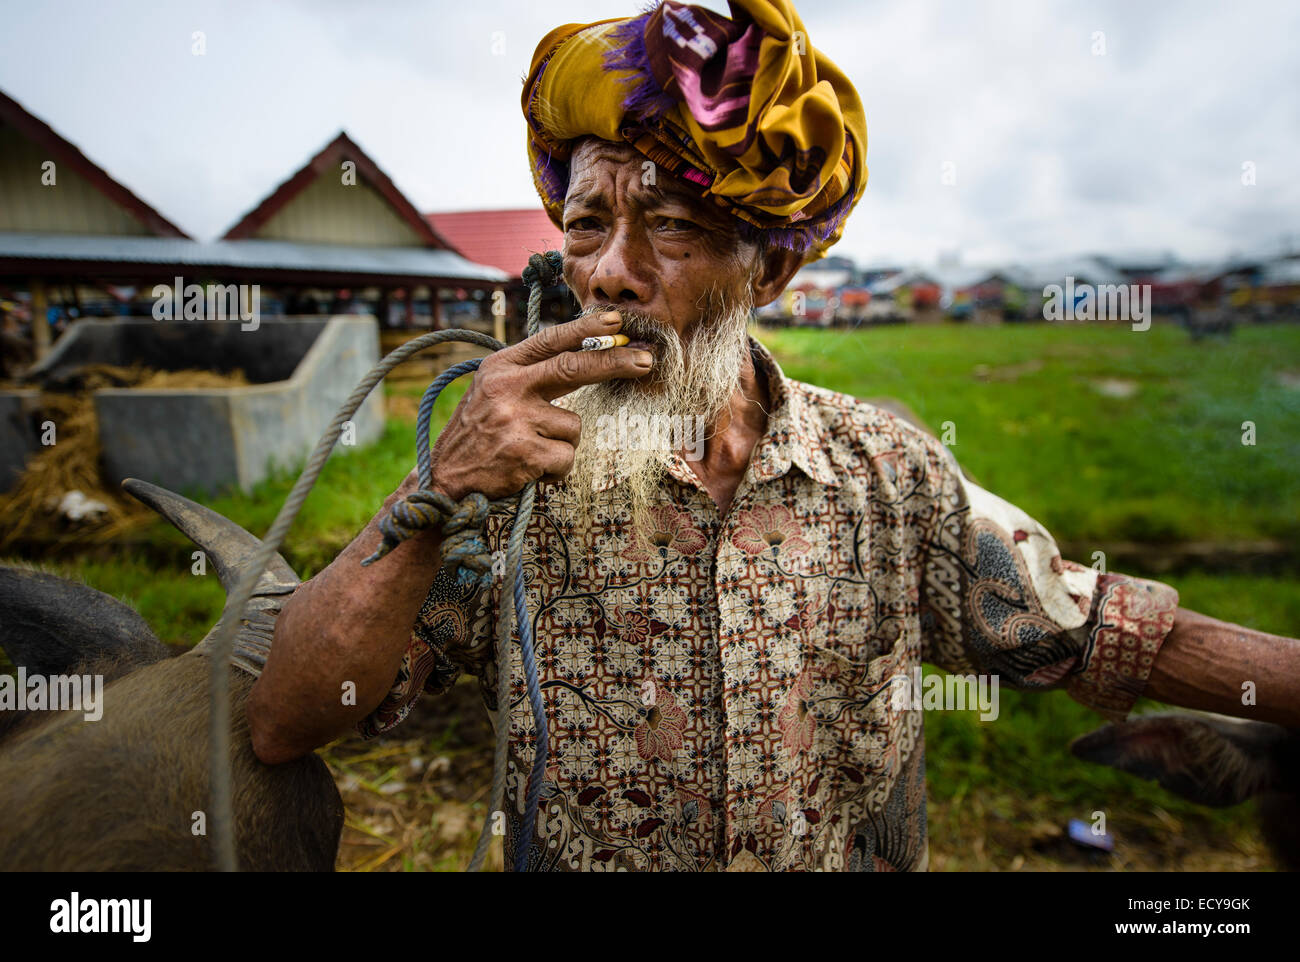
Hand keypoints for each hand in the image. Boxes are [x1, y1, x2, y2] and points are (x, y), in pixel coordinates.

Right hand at [425, 311, 651, 500]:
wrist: (444, 481)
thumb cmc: (478, 436)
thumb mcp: (492, 391)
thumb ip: (530, 374)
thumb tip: (585, 354)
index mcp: (501, 367)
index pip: (550, 340)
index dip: (586, 329)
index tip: (617, 321)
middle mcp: (507, 387)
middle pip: (574, 368)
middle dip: (616, 362)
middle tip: (647, 360)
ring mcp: (515, 419)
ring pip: (574, 427)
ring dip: (563, 445)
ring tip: (532, 451)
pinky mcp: (524, 452)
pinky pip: (567, 458)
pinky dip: (556, 470)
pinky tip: (530, 470)